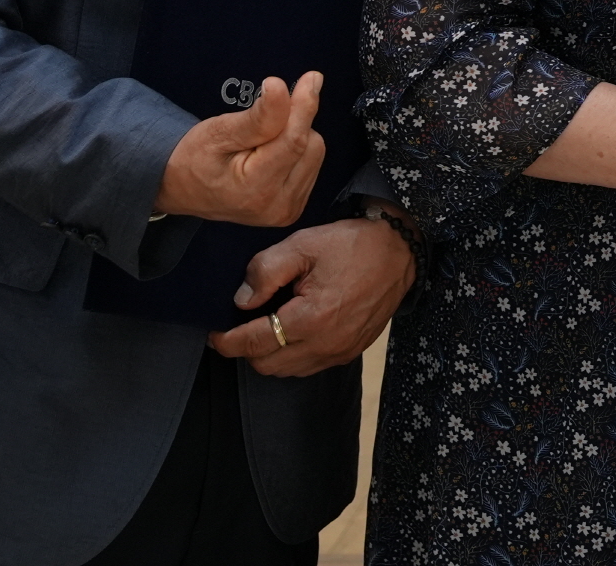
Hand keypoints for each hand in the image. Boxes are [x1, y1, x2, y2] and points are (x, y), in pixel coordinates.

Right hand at [154, 73, 324, 226]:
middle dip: (293, 123)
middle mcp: (277, 207)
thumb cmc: (195, 160)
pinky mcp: (293, 207)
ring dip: (296, 136)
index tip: (310, 78)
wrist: (183, 189)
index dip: (304, 106)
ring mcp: (287, 210)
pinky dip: (297, 150)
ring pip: (315, 152)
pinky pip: (311, 163)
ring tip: (262, 143)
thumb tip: (281, 88)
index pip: (294, 141)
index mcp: (255, 190)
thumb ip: (255, 117)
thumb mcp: (218, 133)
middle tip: (262, 123)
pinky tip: (272, 154)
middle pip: (309, 145)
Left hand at [208, 214, 415, 376]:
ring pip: (287, 371)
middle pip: (266, 364)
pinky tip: (293, 332)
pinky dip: (293, 356)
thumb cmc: (352, 244)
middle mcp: (326, 343)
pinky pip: (310, 366)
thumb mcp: (304, 244)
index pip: (254, 342)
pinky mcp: (351, 351)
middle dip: (246, 349)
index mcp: (311, 317)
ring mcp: (341, 351)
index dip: (226, 341)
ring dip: (269, 355)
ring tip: (267, 327)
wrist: (401, 250)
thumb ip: (266, 270)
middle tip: (240, 325)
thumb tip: (241, 301)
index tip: (214, 333)